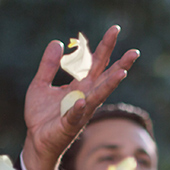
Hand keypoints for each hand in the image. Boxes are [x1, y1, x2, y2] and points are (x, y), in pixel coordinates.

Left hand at [21, 25, 139, 169]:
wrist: (36, 139)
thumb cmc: (42, 114)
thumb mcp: (40, 83)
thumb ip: (48, 65)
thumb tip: (57, 43)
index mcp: (80, 84)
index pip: (95, 62)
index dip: (104, 46)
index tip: (115, 30)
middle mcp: (85, 95)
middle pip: (104, 76)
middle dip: (119, 63)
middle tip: (134, 51)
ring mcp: (80, 110)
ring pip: (98, 95)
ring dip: (110, 84)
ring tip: (122, 73)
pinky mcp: (69, 124)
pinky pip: (75, 115)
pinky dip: (79, 108)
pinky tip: (83, 100)